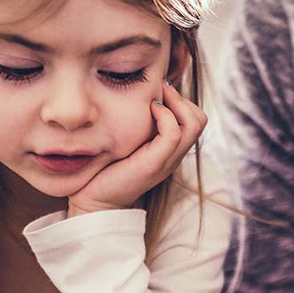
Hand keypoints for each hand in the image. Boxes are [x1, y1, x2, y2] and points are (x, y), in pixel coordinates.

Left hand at [67, 83, 205, 216]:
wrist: (93, 200)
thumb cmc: (103, 169)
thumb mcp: (126, 142)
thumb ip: (138, 125)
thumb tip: (141, 95)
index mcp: (170, 151)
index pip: (195, 119)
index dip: (181, 100)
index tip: (158, 92)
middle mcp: (173, 156)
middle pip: (200, 120)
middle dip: (182, 98)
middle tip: (159, 92)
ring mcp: (167, 161)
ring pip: (193, 124)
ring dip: (176, 102)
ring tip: (154, 99)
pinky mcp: (154, 164)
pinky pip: (173, 134)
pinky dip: (165, 115)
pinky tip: (149, 110)